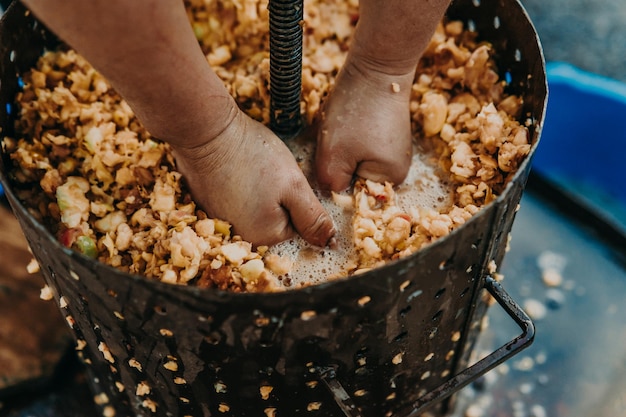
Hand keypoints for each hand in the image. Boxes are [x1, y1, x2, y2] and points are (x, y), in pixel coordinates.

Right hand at [172, 110, 335, 246]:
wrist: (205, 131)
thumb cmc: (252, 155)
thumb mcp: (294, 186)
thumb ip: (312, 218)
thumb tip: (328, 243)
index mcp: (263, 237)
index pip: (295, 226)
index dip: (296, 200)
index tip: (284, 180)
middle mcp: (239, 237)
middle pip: (274, 220)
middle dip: (276, 198)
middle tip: (266, 173)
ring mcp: (219, 221)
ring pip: (254, 209)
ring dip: (256, 191)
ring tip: (248, 169)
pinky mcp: (206, 204)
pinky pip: (234, 200)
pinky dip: (237, 186)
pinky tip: (234, 170)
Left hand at [315, 57, 413, 190]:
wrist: (376, 65)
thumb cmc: (356, 111)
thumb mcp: (334, 154)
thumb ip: (331, 184)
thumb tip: (332, 194)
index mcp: (390, 179)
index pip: (353, 194)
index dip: (336, 178)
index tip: (333, 156)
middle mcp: (397, 169)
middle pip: (354, 178)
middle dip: (338, 163)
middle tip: (337, 139)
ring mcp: (392, 150)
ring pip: (354, 160)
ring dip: (341, 148)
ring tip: (343, 128)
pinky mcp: (386, 134)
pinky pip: (359, 145)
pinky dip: (348, 136)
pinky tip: (349, 120)